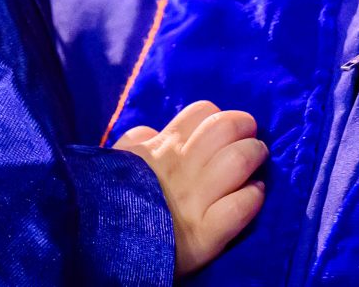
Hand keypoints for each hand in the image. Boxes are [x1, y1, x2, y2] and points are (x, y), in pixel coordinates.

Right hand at [116, 100, 266, 274]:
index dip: (218, 118)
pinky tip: (253, 195)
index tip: (220, 134)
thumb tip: (153, 132)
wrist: (103, 246)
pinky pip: (239, 207)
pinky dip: (252, 198)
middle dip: (245, 129)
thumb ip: (138, 142)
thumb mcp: (118, 161)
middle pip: (226, 127)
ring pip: (238, 161)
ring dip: (253, 157)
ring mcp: (193, 202)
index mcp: (163, 147)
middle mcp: (181, 168)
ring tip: (255, 168)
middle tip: (248, 141)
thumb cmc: (115, 200)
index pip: (203, 112)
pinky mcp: (203, 237)